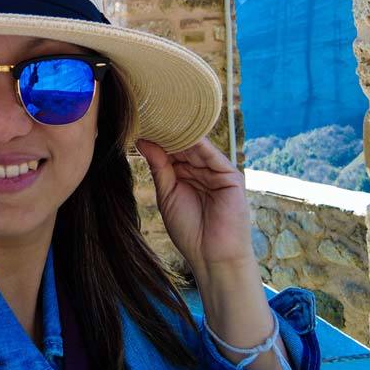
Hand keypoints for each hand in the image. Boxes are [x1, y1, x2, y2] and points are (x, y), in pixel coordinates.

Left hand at [138, 138, 287, 369]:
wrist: (212, 257)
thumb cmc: (189, 231)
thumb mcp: (167, 194)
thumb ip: (159, 166)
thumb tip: (143, 140)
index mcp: (186, 175)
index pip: (171, 150)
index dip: (157, 137)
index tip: (139, 121)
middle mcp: (202, 170)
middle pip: (183, 145)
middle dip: (167, 132)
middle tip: (147, 113)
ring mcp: (217, 172)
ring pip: (196, 147)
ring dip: (179, 134)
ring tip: (160, 118)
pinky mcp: (230, 175)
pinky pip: (211, 155)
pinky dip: (196, 143)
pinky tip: (181, 133)